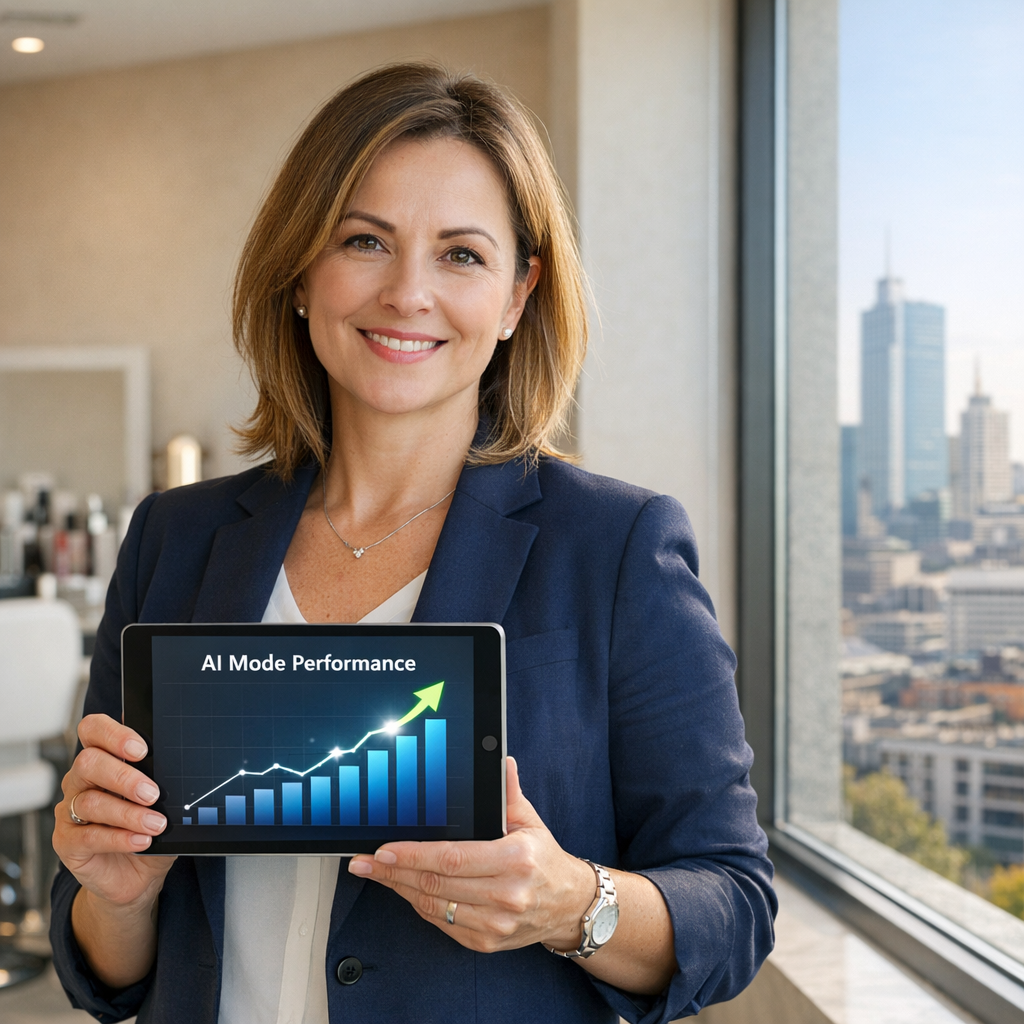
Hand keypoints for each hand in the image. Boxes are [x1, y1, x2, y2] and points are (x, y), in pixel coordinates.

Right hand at [54, 714, 175, 910]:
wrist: (138, 876)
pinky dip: (120, 838)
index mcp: (103, 760)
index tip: (141, 750)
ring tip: (156, 824)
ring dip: (128, 814)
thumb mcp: (164, 803)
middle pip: (88, 762)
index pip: (93, 730)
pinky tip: (142, 841)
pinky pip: (89, 836)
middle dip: (124, 777)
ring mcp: (69, 812)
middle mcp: (81, 781)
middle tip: (152, 793)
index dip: (113, 734)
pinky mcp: (66, 843)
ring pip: (90, 802)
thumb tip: (183, 767)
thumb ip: (165, 781)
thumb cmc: (150, 829)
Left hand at [347, 756, 593, 952]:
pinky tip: (404, 890)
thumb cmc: (544, 858)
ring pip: (434, 907)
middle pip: (435, 885)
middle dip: (393, 872)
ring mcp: (496, 924)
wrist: (569, 905)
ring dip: (399, 890)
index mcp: (515, 860)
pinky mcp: (487, 942)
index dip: (412, 855)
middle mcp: (506, 895)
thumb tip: (500, 761)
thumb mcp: (530, 821)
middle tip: (364, 862)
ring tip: (376, 874)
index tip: (384, 849)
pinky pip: (443, 924)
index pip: (451, 858)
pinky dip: (419, 906)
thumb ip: (509, 793)